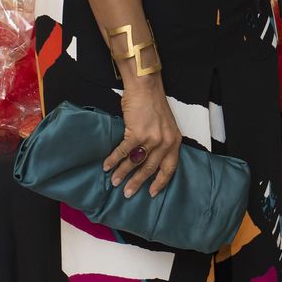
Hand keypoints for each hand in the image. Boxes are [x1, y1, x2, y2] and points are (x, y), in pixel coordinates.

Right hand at [103, 81, 181, 197]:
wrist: (146, 88)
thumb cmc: (153, 105)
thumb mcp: (166, 127)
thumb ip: (161, 143)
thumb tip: (147, 160)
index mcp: (174, 142)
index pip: (170, 168)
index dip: (160, 182)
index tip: (152, 193)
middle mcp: (165, 142)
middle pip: (150, 169)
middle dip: (138, 183)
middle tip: (128, 194)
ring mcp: (151, 138)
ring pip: (135, 162)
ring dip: (123, 174)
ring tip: (114, 182)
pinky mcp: (137, 133)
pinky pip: (124, 152)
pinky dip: (113, 160)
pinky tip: (106, 166)